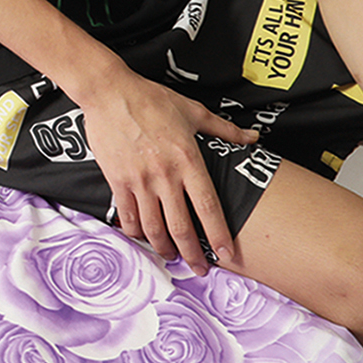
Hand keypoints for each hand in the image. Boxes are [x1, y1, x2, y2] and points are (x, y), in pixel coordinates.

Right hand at [78, 71, 259, 272]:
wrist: (109, 92)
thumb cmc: (151, 99)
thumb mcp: (192, 110)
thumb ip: (224, 129)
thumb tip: (252, 137)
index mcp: (187, 160)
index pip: (207, 207)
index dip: (219, 235)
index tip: (227, 255)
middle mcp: (164, 176)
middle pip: (181, 227)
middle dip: (193, 254)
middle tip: (200, 270)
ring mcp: (139, 181)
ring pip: (154, 227)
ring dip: (164, 249)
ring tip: (172, 257)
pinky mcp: (117, 181)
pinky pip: (128, 216)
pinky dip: (136, 232)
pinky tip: (142, 238)